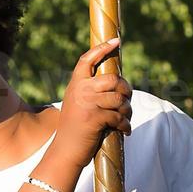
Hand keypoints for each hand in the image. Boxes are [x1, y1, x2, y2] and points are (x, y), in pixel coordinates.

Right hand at [44, 39, 131, 169]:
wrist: (65, 151)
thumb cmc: (75, 129)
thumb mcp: (77, 104)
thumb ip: (91, 91)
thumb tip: (117, 83)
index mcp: (75, 84)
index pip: (87, 59)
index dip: (102, 48)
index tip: (116, 41)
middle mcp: (80, 90)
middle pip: (113, 79)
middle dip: (125, 90)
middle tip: (127, 99)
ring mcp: (87, 103)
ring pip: (119, 99)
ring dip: (127, 110)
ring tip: (125, 118)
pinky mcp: (95, 118)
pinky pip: (119, 116)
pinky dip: (125, 124)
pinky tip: (124, 130)